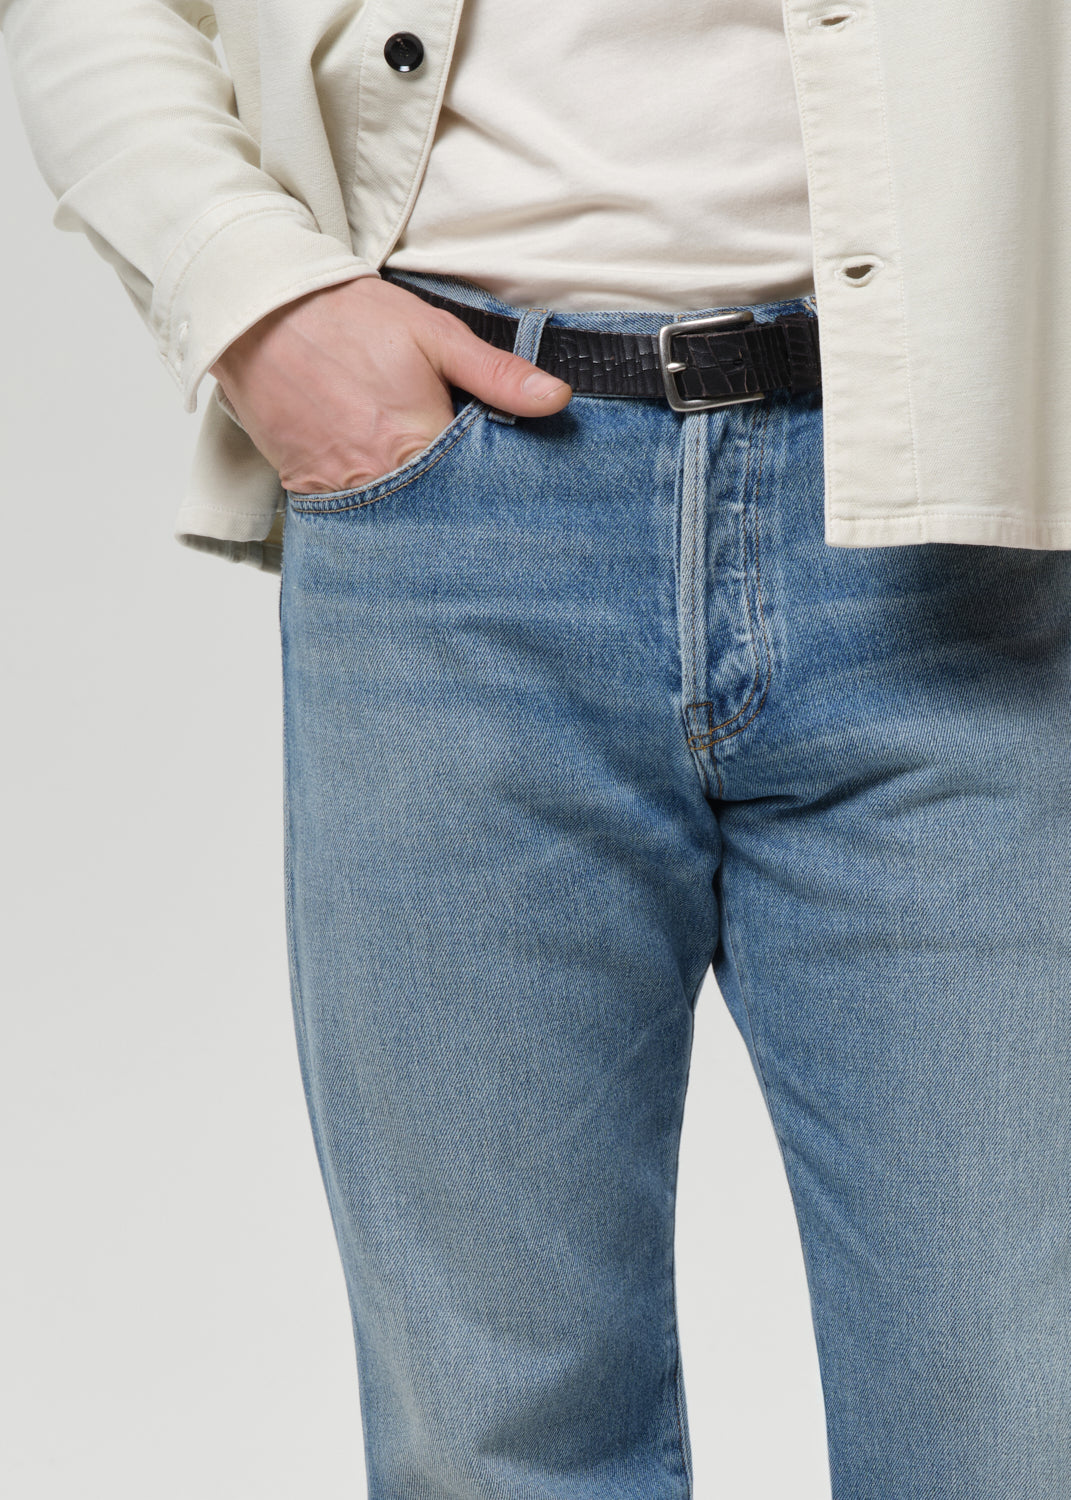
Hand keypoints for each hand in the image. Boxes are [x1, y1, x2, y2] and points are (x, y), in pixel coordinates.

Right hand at [209, 275, 571, 493]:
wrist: (258, 312)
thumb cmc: (348, 317)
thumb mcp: (433, 334)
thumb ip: (496, 374)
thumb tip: (557, 400)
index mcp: (417, 443)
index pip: (475, 492)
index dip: (495, 493)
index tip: (513, 492)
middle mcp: (378, 479)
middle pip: (436, 518)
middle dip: (459, 515)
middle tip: (481, 511)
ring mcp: (339, 492)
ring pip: (394, 524)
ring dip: (417, 518)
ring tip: (438, 509)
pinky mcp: (308, 493)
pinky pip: (352, 520)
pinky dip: (375, 515)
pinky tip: (393, 502)